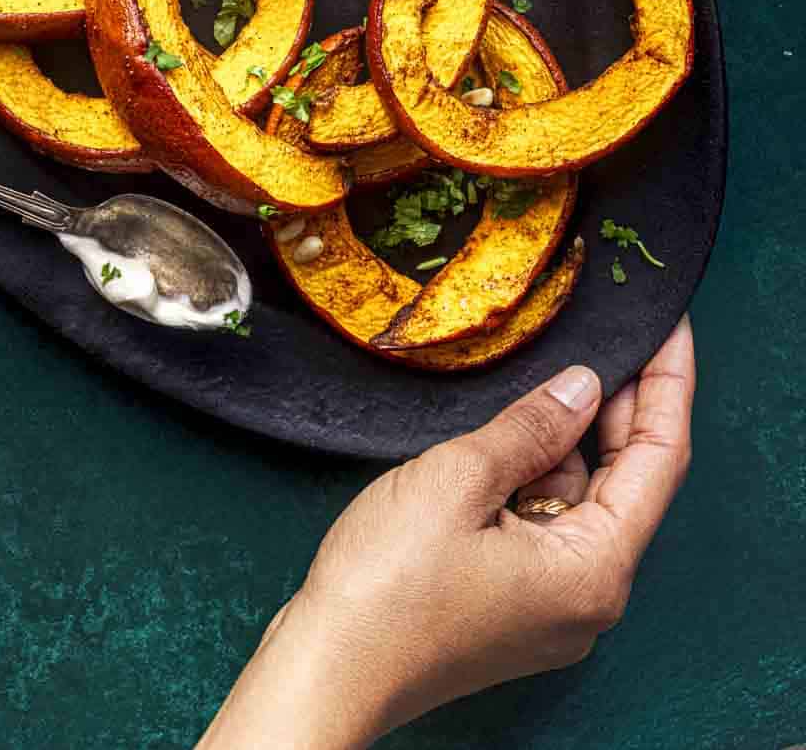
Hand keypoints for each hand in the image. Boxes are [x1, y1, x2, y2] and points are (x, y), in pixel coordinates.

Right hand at [199, 318, 693, 748]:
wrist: (328, 669)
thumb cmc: (387, 585)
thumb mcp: (459, 478)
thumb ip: (531, 428)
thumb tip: (582, 386)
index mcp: (593, 570)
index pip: (659, 460)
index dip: (668, 385)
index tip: (668, 327)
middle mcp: (588, 596)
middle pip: (625, 482)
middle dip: (617, 407)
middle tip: (609, 332)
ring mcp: (551, 605)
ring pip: (578, 500)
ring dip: (566, 440)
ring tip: (543, 373)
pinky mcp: (514, 605)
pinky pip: (545, 525)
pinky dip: (534, 475)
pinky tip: (510, 434)